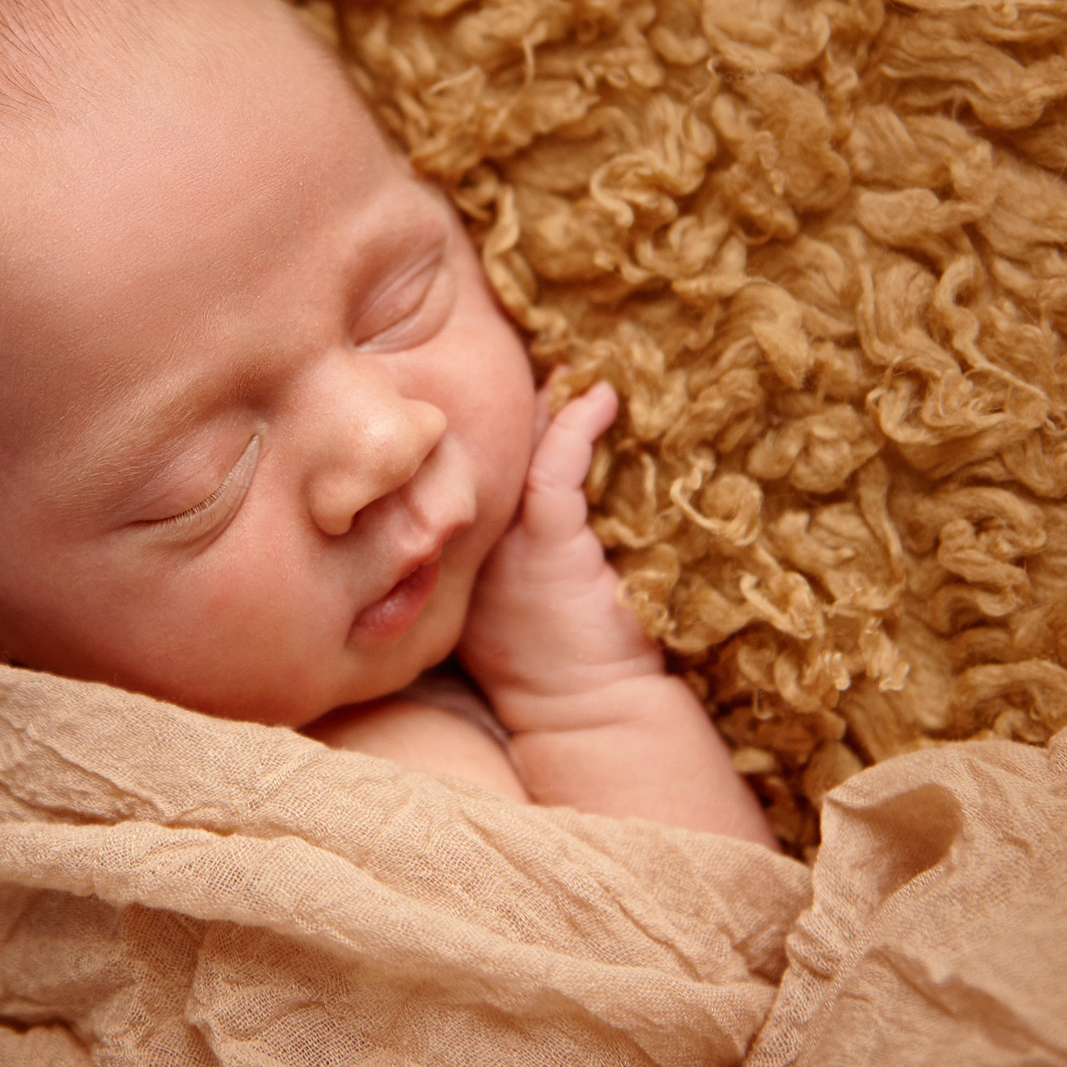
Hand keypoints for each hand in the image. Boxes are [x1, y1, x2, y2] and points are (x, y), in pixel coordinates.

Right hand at [460, 379, 664, 704]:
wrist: (586, 716)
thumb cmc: (568, 667)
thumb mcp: (532, 598)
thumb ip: (522, 546)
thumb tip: (547, 498)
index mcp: (464, 550)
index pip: (467, 470)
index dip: (485, 425)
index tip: (505, 381)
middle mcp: (474, 540)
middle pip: (484, 451)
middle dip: (504, 400)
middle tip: (535, 350)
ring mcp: (506, 540)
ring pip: (515, 451)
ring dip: (543, 399)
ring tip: (571, 359)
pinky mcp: (547, 544)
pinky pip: (556, 467)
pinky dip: (577, 425)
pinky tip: (602, 396)